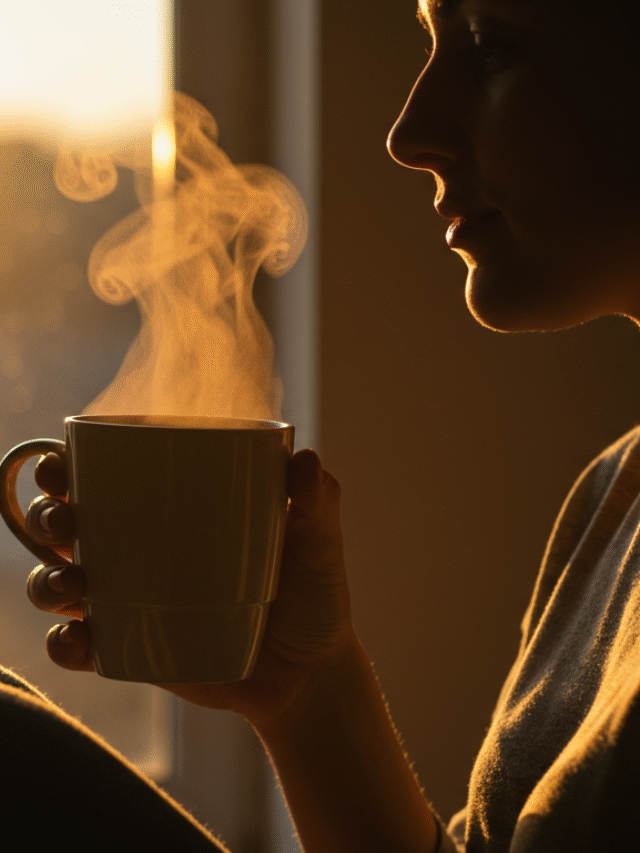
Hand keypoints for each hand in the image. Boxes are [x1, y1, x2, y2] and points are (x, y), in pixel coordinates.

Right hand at [25, 448, 352, 727]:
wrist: (311, 673)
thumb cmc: (314, 594)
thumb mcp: (320, 544)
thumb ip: (318, 501)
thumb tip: (305, 459)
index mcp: (177, 510)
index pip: (111, 476)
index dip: (71, 466)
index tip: (60, 464)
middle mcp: (142, 549)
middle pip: (71, 523)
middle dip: (48, 516)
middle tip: (64, 522)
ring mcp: (131, 601)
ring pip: (60, 580)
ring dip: (47, 577)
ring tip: (73, 582)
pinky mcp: (131, 649)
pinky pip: (81, 646)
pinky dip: (66, 643)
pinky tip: (79, 639)